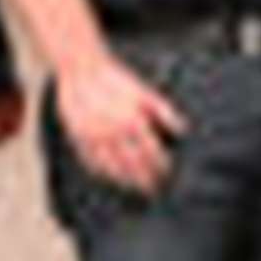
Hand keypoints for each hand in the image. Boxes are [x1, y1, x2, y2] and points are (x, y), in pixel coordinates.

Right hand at [57, 53, 186, 194]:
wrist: (82, 69)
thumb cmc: (116, 80)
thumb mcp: (145, 92)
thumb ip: (165, 112)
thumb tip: (182, 130)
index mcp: (133, 121)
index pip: (152, 153)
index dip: (161, 167)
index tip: (167, 175)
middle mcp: (113, 132)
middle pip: (133, 165)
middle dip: (145, 180)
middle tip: (154, 191)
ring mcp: (93, 137)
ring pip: (111, 168)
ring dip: (125, 181)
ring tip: (134, 188)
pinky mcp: (77, 137)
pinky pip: (90, 162)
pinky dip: (101, 173)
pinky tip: (109, 177)